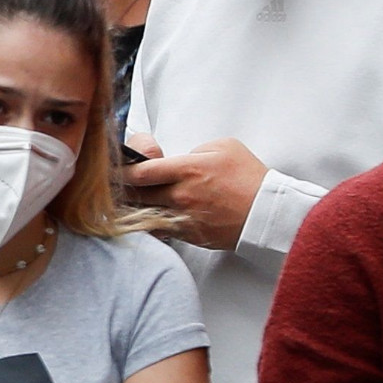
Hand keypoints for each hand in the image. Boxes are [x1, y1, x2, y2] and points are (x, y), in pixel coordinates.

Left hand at [124, 138, 268, 250]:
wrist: (268, 212)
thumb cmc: (249, 177)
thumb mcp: (223, 147)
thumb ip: (194, 150)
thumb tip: (179, 159)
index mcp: (186, 170)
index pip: (139, 172)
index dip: (121, 171)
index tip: (113, 169)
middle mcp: (180, 195)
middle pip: (136, 195)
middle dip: (123, 190)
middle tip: (115, 186)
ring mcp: (183, 217)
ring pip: (145, 214)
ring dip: (135, 208)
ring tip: (130, 202)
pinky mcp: (190, 235)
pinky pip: (161, 229)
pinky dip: (152, 223)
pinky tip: (151, 217)